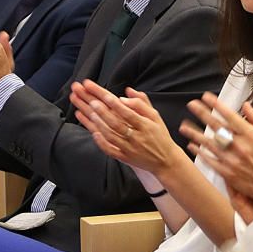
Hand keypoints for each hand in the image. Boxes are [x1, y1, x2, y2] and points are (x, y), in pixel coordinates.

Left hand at [70, 80, 186, 176]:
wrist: (166, 160)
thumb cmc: (160, 135)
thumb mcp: (156, 116)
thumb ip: (142, 103)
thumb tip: (127, 91)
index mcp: (145, 124)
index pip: (127, 112)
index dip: (114, 103)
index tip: (104, 94)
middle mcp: (137, 137)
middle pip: (115, 122)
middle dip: (101, 110)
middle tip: (88, 99)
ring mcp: (129, 148)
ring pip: (111, 135)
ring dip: (98, 123)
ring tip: (86, 111)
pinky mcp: (125, 158)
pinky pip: (111, 151)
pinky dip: (101, 142)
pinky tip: (93, 132)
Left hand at [179, 93, 252, 205]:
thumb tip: (247, 105)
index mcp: (250, 135)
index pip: (230, 115)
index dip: (216, 105)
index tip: (206, 97)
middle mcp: (239, 146)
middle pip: (216, 126)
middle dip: (202, 113)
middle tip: (191, 105)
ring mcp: (231, 160)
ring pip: (208, 143)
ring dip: (194, 133)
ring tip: (183, 126)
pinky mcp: (226, 172)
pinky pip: (209, 160)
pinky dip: (199, 152)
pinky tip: (191, 145)